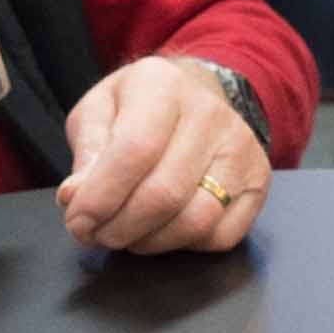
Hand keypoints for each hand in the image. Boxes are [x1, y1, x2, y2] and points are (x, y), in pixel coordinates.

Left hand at [54, 54, 269, 254]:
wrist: (197, 93)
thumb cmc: (139, 106)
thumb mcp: (99, 111)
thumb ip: (86, 152)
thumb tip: (74, 196)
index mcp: (163, 86)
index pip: (134, 151)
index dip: (101, 197)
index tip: (78, 222)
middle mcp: (211, 114)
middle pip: (165, 193)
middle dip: (120, 227)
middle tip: (96, 234)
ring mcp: (242, 149)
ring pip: (196, 221)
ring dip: (150, 242)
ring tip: (125, 235)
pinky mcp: (259, 181)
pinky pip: (221, 236)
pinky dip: (183, 245)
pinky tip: (161, 231)